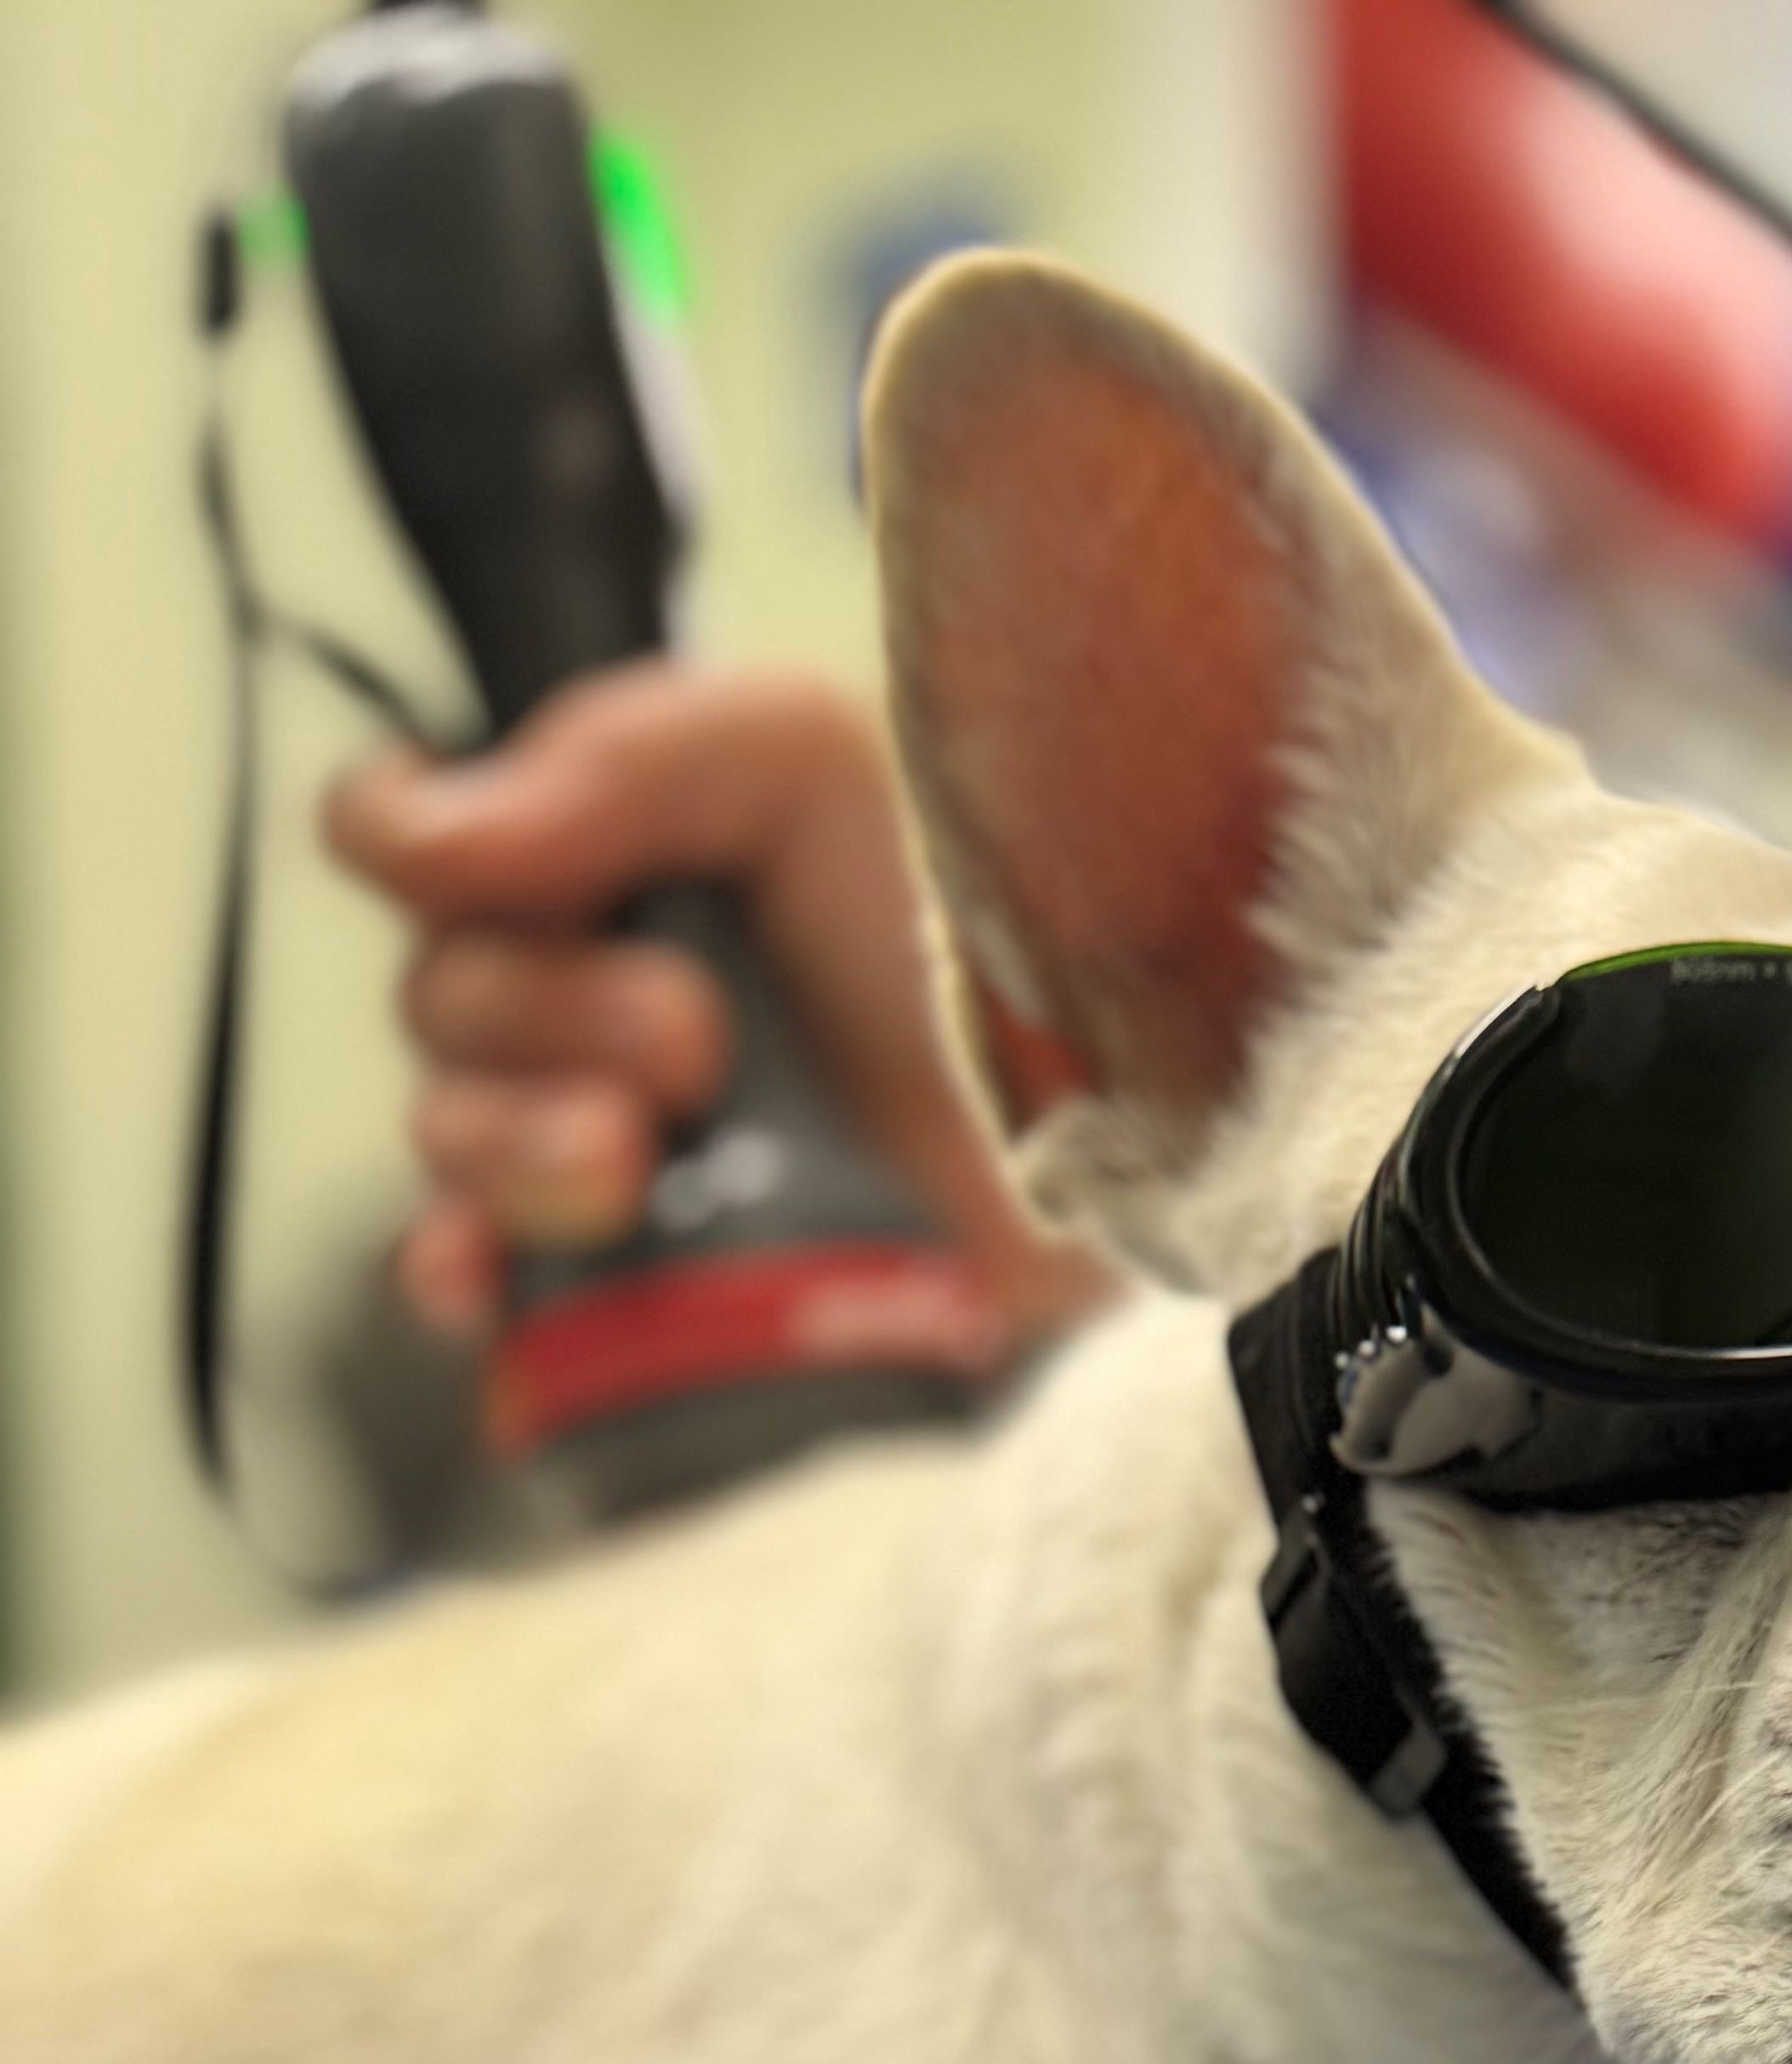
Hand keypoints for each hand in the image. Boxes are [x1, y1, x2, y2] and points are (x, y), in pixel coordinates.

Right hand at [322, 661, 1108, 1348]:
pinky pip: (498, 1302)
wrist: (1111, 1129)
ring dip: (519, 1151)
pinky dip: (471, 1286)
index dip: (411, 845)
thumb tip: (425, 835)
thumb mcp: (815, 770)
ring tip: (632, 1160)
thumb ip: (624, 758)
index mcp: (602, 870)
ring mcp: (612, 1160)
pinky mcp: (654, 1293)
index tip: (489, 866)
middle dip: (545, 1016)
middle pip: (438, 1004)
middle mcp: (582, 1011)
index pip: (406, 837)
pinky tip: (483, 1279)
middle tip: (700, 1043)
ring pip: (455, 1150)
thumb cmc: (973, 932)